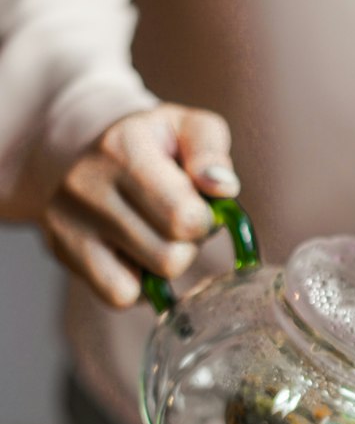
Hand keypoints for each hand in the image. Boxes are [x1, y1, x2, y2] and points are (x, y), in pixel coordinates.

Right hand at [42, 104, 239, 307]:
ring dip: (164, 264)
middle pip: (170, 257)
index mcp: (123, 147)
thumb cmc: (151, 142)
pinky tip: (134, 254)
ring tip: (155, 233)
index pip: (183, 217)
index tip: (197, 205)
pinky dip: (136, 285)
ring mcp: (69, 220)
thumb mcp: (187, 127)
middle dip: (187, 244)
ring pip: (146, 283)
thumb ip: (212, 151)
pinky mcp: (62, 249)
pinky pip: (118, 296)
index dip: (204, 220)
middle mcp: (87, 184)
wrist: (82, 144)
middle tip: (176, 221)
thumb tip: (224, 188)